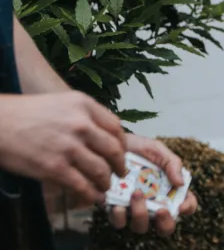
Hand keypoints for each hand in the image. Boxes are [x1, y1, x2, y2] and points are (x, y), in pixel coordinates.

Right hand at [0, 92, 125, 203]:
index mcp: (85, 105)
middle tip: (120, 173)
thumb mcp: (62, 102)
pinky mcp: (55, 168)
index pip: (116, 127)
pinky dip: (91, 194)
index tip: (121, 152)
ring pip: (101, 170)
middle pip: (114, 149)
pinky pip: (82, 185)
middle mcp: (82, 125)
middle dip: (120, 165)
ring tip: (105, 186)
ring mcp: (69, 147)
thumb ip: (84, 115)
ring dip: (106, 182)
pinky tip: (93, 196)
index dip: (122, 144)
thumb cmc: (26, 113)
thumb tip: (102, 135)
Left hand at [107, 133, 197, 236]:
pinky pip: (119, 222)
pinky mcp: (116, 210)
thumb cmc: (138, 149)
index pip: (186, 205)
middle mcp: (154, 205)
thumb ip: (172, 163)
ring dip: (141, 214)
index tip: (181, 205)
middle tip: (161, 210)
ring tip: (136, 195)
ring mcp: (134, 210)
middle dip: (165, 222)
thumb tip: (181, 183)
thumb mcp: (158, 150)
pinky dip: (119, 215)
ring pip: (141, 226)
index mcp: (169, 190)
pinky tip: (117, 203)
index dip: (187, 208)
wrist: (110, 146)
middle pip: (165, 227)